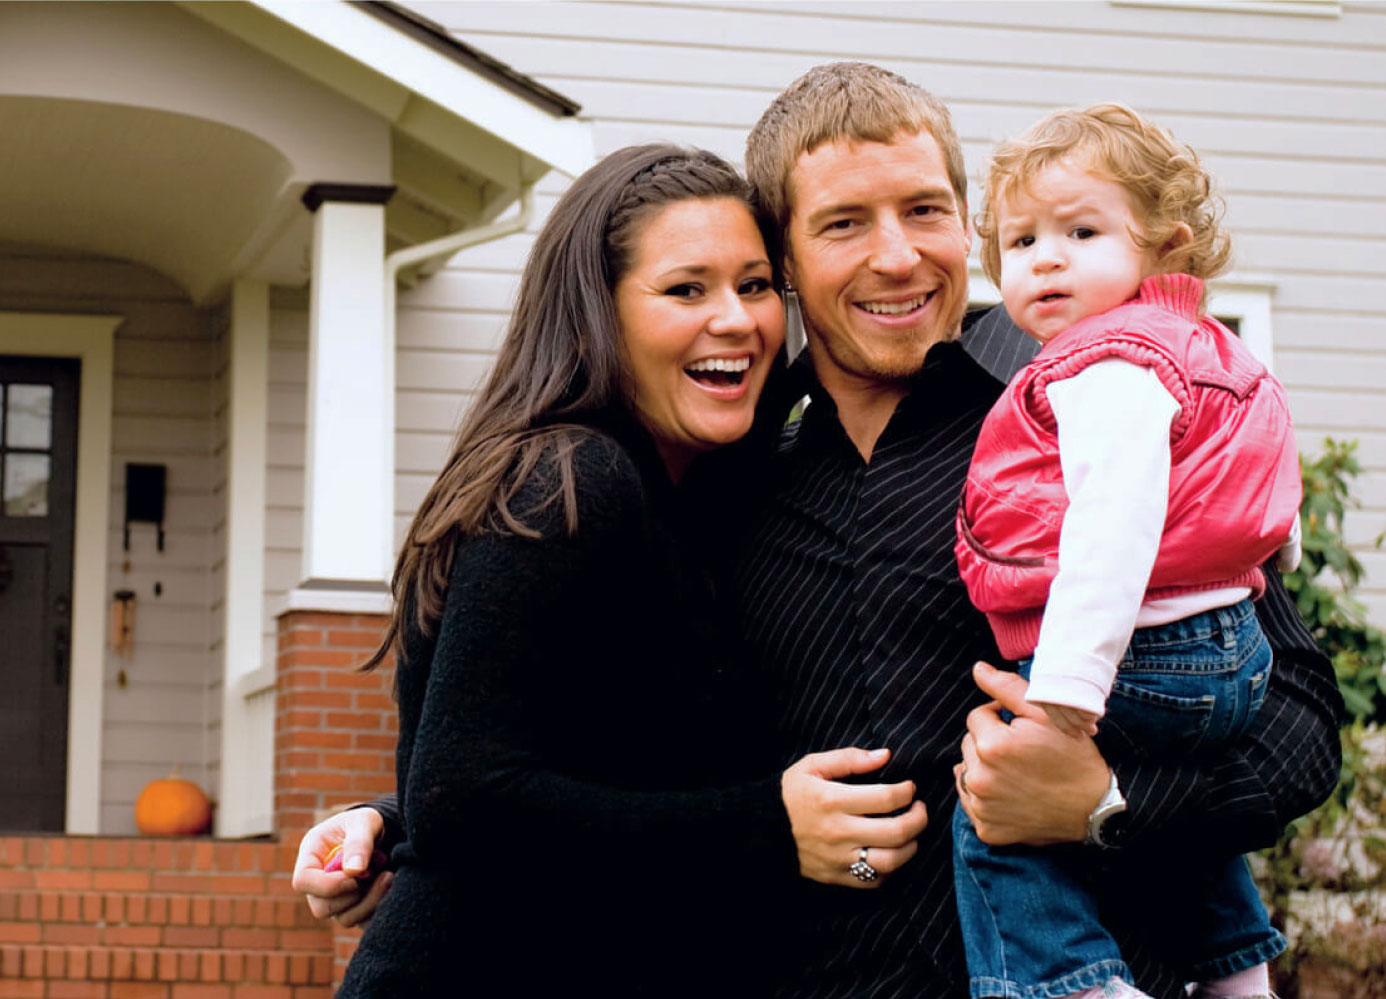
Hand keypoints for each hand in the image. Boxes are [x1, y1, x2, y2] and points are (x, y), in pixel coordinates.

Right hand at [291, 807, 393, 925]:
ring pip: (344, 918)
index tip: (356, 875)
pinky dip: (378, 908)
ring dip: (369, 901)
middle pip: (321, 907)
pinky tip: (389, 887)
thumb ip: (359, 842)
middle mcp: (318, 882)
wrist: (382, 832)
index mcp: (311, 856)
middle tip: (376, 874)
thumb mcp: (364, 821)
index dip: (327, 885)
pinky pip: (363, 921)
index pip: (302, 882)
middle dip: (352, 895)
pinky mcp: (353, 908)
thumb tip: (354, 871)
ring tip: (388, 876)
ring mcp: (335, 898)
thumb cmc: (366, 823)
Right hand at [781, 747, 927, 888]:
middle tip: (919, 808)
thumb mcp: (813, 766)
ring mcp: (838, 858)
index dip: (907, 791)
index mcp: (832, 800)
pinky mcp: (836, 877)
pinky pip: (874, 881)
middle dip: (918, 818)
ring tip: (910, 833)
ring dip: (911, 846)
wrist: (761, 829)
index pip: (886, 798)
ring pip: (891, 861)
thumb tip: (885, 756)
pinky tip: (889, 853)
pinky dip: (890, 869)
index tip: (909, 787)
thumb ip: (849, 758)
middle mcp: (838, 832)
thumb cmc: (790, 794)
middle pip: (896, 831)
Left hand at [954, 662, 1109, 846]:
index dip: (999, 717)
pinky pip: (972, 803)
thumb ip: (1007, 688)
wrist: (1094, 807)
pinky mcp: (987, 829)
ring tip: (1017, 772)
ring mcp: (982, 807)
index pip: (977, 717)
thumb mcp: (1046, 715)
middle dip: (990, 742)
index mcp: (992, 745)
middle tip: (1022, 751)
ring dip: (985, 768)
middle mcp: (980, 778)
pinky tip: (1011, 794)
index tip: (1021, 728)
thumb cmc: (1072, 756)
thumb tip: (978, 669)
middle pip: (969, 745)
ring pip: (968, 773)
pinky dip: (986, 797)